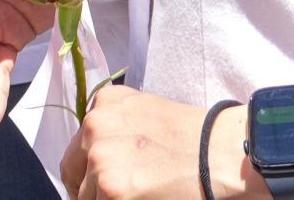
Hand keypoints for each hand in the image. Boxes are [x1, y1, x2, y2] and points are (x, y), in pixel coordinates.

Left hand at [62, 85, 224, 199]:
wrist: (221, 152)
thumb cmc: (195, 136)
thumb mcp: (145, 114)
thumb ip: (116, 130)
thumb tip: (96, 162)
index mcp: (104, 104)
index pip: (79, 146)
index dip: (87, 170)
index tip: (97, 184)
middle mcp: (95, 126)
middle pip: (72, 171)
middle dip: (87, 189)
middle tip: (110, 196)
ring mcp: (100, 158)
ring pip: (85, 195)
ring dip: (104, 199)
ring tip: (135, 197)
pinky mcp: (111, 189)